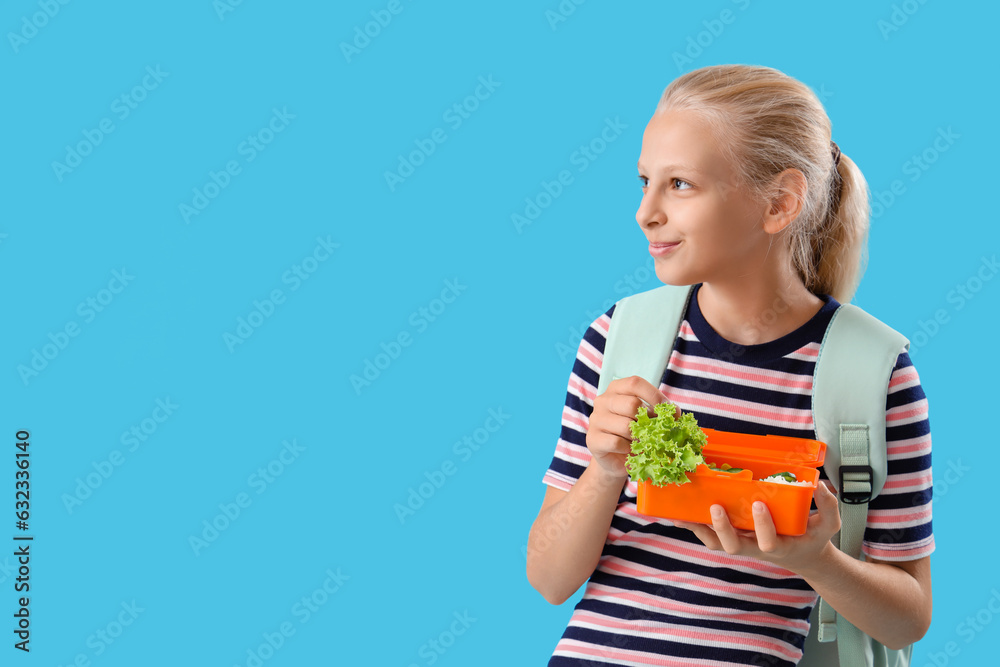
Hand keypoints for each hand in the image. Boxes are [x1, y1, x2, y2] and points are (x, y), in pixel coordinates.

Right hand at [586, 376, 666, 483]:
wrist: (617, 459)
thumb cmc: (635, 434)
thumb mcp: (649, 419)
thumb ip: (660, 412)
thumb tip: (675, 412)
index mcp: (616, 389)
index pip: (635, 383)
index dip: (654, 395)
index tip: (669, 410)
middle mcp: (603, 401)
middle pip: (632, 404)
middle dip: (649, 420)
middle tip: (655, 431)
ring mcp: (595, 420)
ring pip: (626, 426)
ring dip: (639, 437)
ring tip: (640, 442)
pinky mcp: (593, 439)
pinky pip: (617, 442)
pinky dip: (628, 449)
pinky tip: (629, 450)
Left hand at [672, 480, 841, 575]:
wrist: (802, 555)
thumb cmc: (812, 538)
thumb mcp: (829, 525)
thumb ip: (828, 506)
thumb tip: (819, 485)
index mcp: (779, 546)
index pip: (768, 542)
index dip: (762, 526)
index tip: (759, 504)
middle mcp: (755, 548)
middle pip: (733, 546)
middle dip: (722, 528)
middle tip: (715, 506)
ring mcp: (741, 543)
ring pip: (715, 543)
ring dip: (699, 528)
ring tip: (683, 512)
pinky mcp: (731, 537)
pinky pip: (709, 535)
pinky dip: (693, 525)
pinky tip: (678, 513)